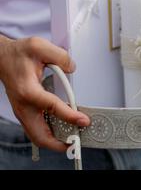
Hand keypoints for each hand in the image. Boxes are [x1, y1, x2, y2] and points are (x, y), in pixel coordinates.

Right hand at [0, 36, 89, 151]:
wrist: (2, 57)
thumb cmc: (19, 53)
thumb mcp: (40, 46)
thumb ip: (60, 56)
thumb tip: (72, 68)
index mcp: (28, 90)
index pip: (51, 107)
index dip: (69, 115)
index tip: (83, 121)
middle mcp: (23, 105)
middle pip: (39, 135)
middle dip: (59, 143)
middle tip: (77, 142)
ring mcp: (23, 111)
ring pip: (38, 135)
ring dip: (55, 141)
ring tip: (74, 138)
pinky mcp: (25, 112)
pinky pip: (38, 129)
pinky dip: (51, 134)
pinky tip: (65, 129)